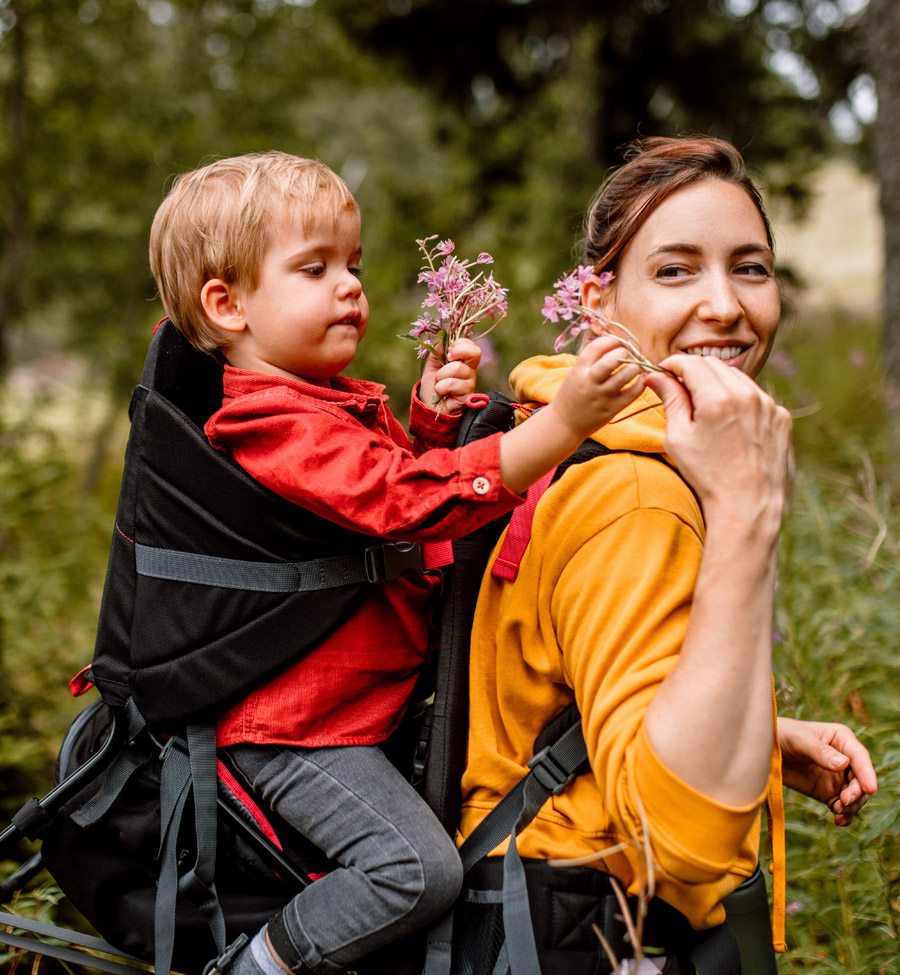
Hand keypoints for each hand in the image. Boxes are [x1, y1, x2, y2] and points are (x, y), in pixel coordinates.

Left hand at [418, 337, 481, 414]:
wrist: (429, 407)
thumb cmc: (433, 386)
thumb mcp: (432, 365)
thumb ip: (437, 352)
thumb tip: (443, 342)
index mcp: (463, 361)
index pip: (470, 346)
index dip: (460, 343)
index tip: (448, 350)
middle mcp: (470, 371)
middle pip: (475, 352)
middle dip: (458, 350)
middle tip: (448, 358)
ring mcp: (470, 383)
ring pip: (457, 367)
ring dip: (440, 375)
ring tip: (438, 383)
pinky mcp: (467, 395)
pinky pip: (451, 383)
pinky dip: (440, 387)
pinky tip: (441, 393)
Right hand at [550, 334, 643, 440]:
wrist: (564, 424)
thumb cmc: (572, 395)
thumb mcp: (575, 374)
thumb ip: (591, 360)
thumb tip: (615, 344)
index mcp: (579, 370)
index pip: (597, 347)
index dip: (611, 340)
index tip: (616, 343)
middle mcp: (590, 382)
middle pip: (613, 359)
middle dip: (624, 352)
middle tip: (627, 354)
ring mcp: (602, 396)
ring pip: (626, 374)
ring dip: (635, 367)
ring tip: (635, 367)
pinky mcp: (612, 408)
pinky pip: (633, 392)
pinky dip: (641, 383)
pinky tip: (640, 380)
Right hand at [644, 355, 790, 529]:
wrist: (747, 504)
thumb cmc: (707, 474)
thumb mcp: (678, 438)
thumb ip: (670, 399)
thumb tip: (655, 376)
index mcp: (718, 399)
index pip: (691, 363)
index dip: (673, 364)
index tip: (663, 372)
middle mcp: (747, 395)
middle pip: (714, 365)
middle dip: (693, 371)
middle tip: (679, 389)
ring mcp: (769, 404)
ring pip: (736, 377)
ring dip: (717, 383)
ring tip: (704, 407)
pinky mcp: (780, 416)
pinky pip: (755, 395)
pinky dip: (738, 399)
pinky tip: (729, 422)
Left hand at [778, 716, 876, 825]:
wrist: (765, 749)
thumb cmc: (782, 735)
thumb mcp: (799, 739)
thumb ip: (820, 751)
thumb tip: (842, 764)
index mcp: (842, 739)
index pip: (860, 757)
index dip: (867, 773)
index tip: (869, 789)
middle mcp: (845, 759)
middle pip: (861, 780)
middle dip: (857, 792)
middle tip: (843, 801)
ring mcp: (838, 777)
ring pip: (856, 796)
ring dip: (851, 805)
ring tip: (837, 810)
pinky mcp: (828, 792)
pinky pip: (843, 806)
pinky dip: (845, 814)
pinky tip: (839, 819)